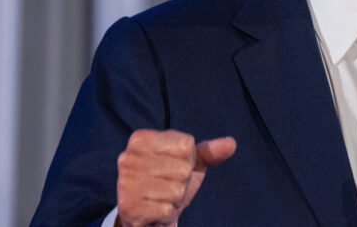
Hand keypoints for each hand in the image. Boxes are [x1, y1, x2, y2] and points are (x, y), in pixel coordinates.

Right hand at [116, 129, 236, 226]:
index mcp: (141, 139)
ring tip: (162, 199)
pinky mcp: (128, 207)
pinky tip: (156, 211)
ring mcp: (126, 182)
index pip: (186, 145)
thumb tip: (231, 144)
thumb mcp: (190, 164)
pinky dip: (167, 213)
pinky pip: (166, 209)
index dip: (188, 160)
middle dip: (182, 182)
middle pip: (182, 168)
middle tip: (167, 187)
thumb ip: (209, 152)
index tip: (173, 167)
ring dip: (175, 199)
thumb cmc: (169, 183)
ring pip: (176, 190)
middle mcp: (128, 158)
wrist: (147, 218)